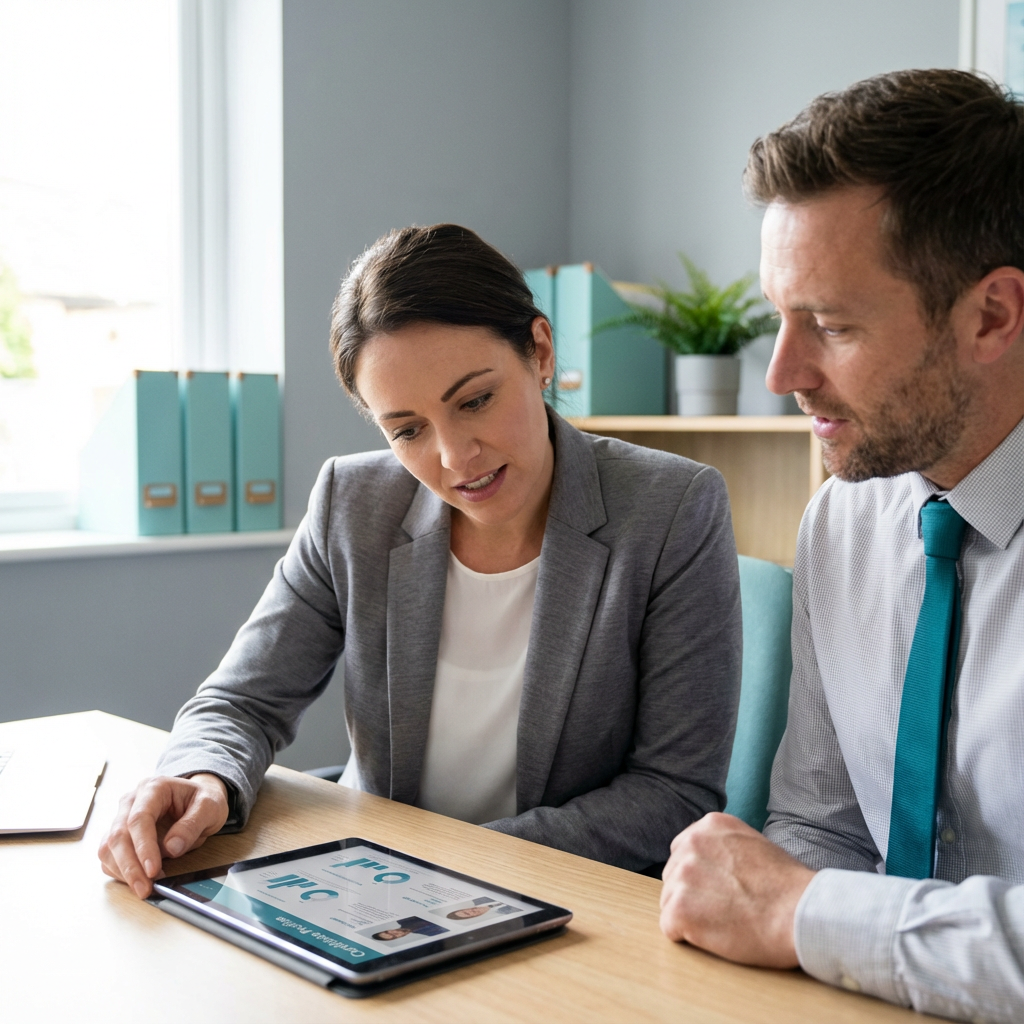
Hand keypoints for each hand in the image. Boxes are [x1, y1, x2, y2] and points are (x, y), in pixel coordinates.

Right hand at [98, 773, 229, 898]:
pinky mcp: (119, 835)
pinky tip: (138, 881)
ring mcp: (122, 818)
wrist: (197, 800)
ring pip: (108, 848)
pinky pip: (109, 856)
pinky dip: (120, 872)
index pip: (139, 819)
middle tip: (145, 889)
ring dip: (123, 872)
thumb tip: (172, 848)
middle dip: (130, 866)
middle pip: (118, 835)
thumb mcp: (210, 807)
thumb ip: (192, 824)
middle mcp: (131, 801)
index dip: (143, 846)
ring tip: (145, 887)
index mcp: (153, 788)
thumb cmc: (202, 800)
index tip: (153, 870)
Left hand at [659, 812, 814, 967]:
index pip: (684, 851)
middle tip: (724, 909)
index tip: (719, 889)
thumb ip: (724, 847)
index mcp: (710, 825)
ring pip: (670, 901)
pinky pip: (670, 927)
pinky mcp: (679, 908)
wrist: (800, 914)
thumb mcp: (753, 845)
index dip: (699, 876)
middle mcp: (691, 843)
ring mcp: (682, 874)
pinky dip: (687, 936)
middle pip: (673, 876)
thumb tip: (708, 864)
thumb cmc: (787, 888)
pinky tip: (715, 935)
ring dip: (690, 916)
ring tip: (724, 921)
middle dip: (691, 895)